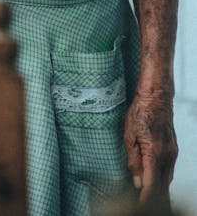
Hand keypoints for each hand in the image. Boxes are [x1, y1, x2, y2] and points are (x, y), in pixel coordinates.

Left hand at [124, 90, 177, 205]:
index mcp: (154, 154)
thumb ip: (133, 160)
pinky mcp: (173, 148)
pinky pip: (169, 170)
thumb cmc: (141, 111)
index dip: (145, 200)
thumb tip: (136, 181)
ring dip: (158, 190)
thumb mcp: (129, 135)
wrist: (156, 96)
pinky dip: (162, 179)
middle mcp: (166, 156)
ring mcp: (172, 152)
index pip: (151, 186)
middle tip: (142, 205)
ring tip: (147, 197)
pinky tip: (155, 181)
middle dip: (153, 199)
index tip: (139, 207)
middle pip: (162, 187)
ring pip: (167, 179)